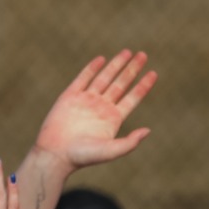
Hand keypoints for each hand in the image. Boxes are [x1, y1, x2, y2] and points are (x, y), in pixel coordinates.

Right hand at [32, 50, 155, 171]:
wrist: (55, 155)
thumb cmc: (82, 156)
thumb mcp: (110, 151)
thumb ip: (129, 142)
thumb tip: (148, 131)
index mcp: (113, 118)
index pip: (132, 98)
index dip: (143, 85)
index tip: (153, 73)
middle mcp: (101, 107)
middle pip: (121, 84)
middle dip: (132, 69)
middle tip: (143, 55)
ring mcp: (85, 101)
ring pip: (104, 78)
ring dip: (116, 65)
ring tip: (128, 52)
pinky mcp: (69, 97)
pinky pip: (82, 78)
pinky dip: (92, 68)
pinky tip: (102, 59)